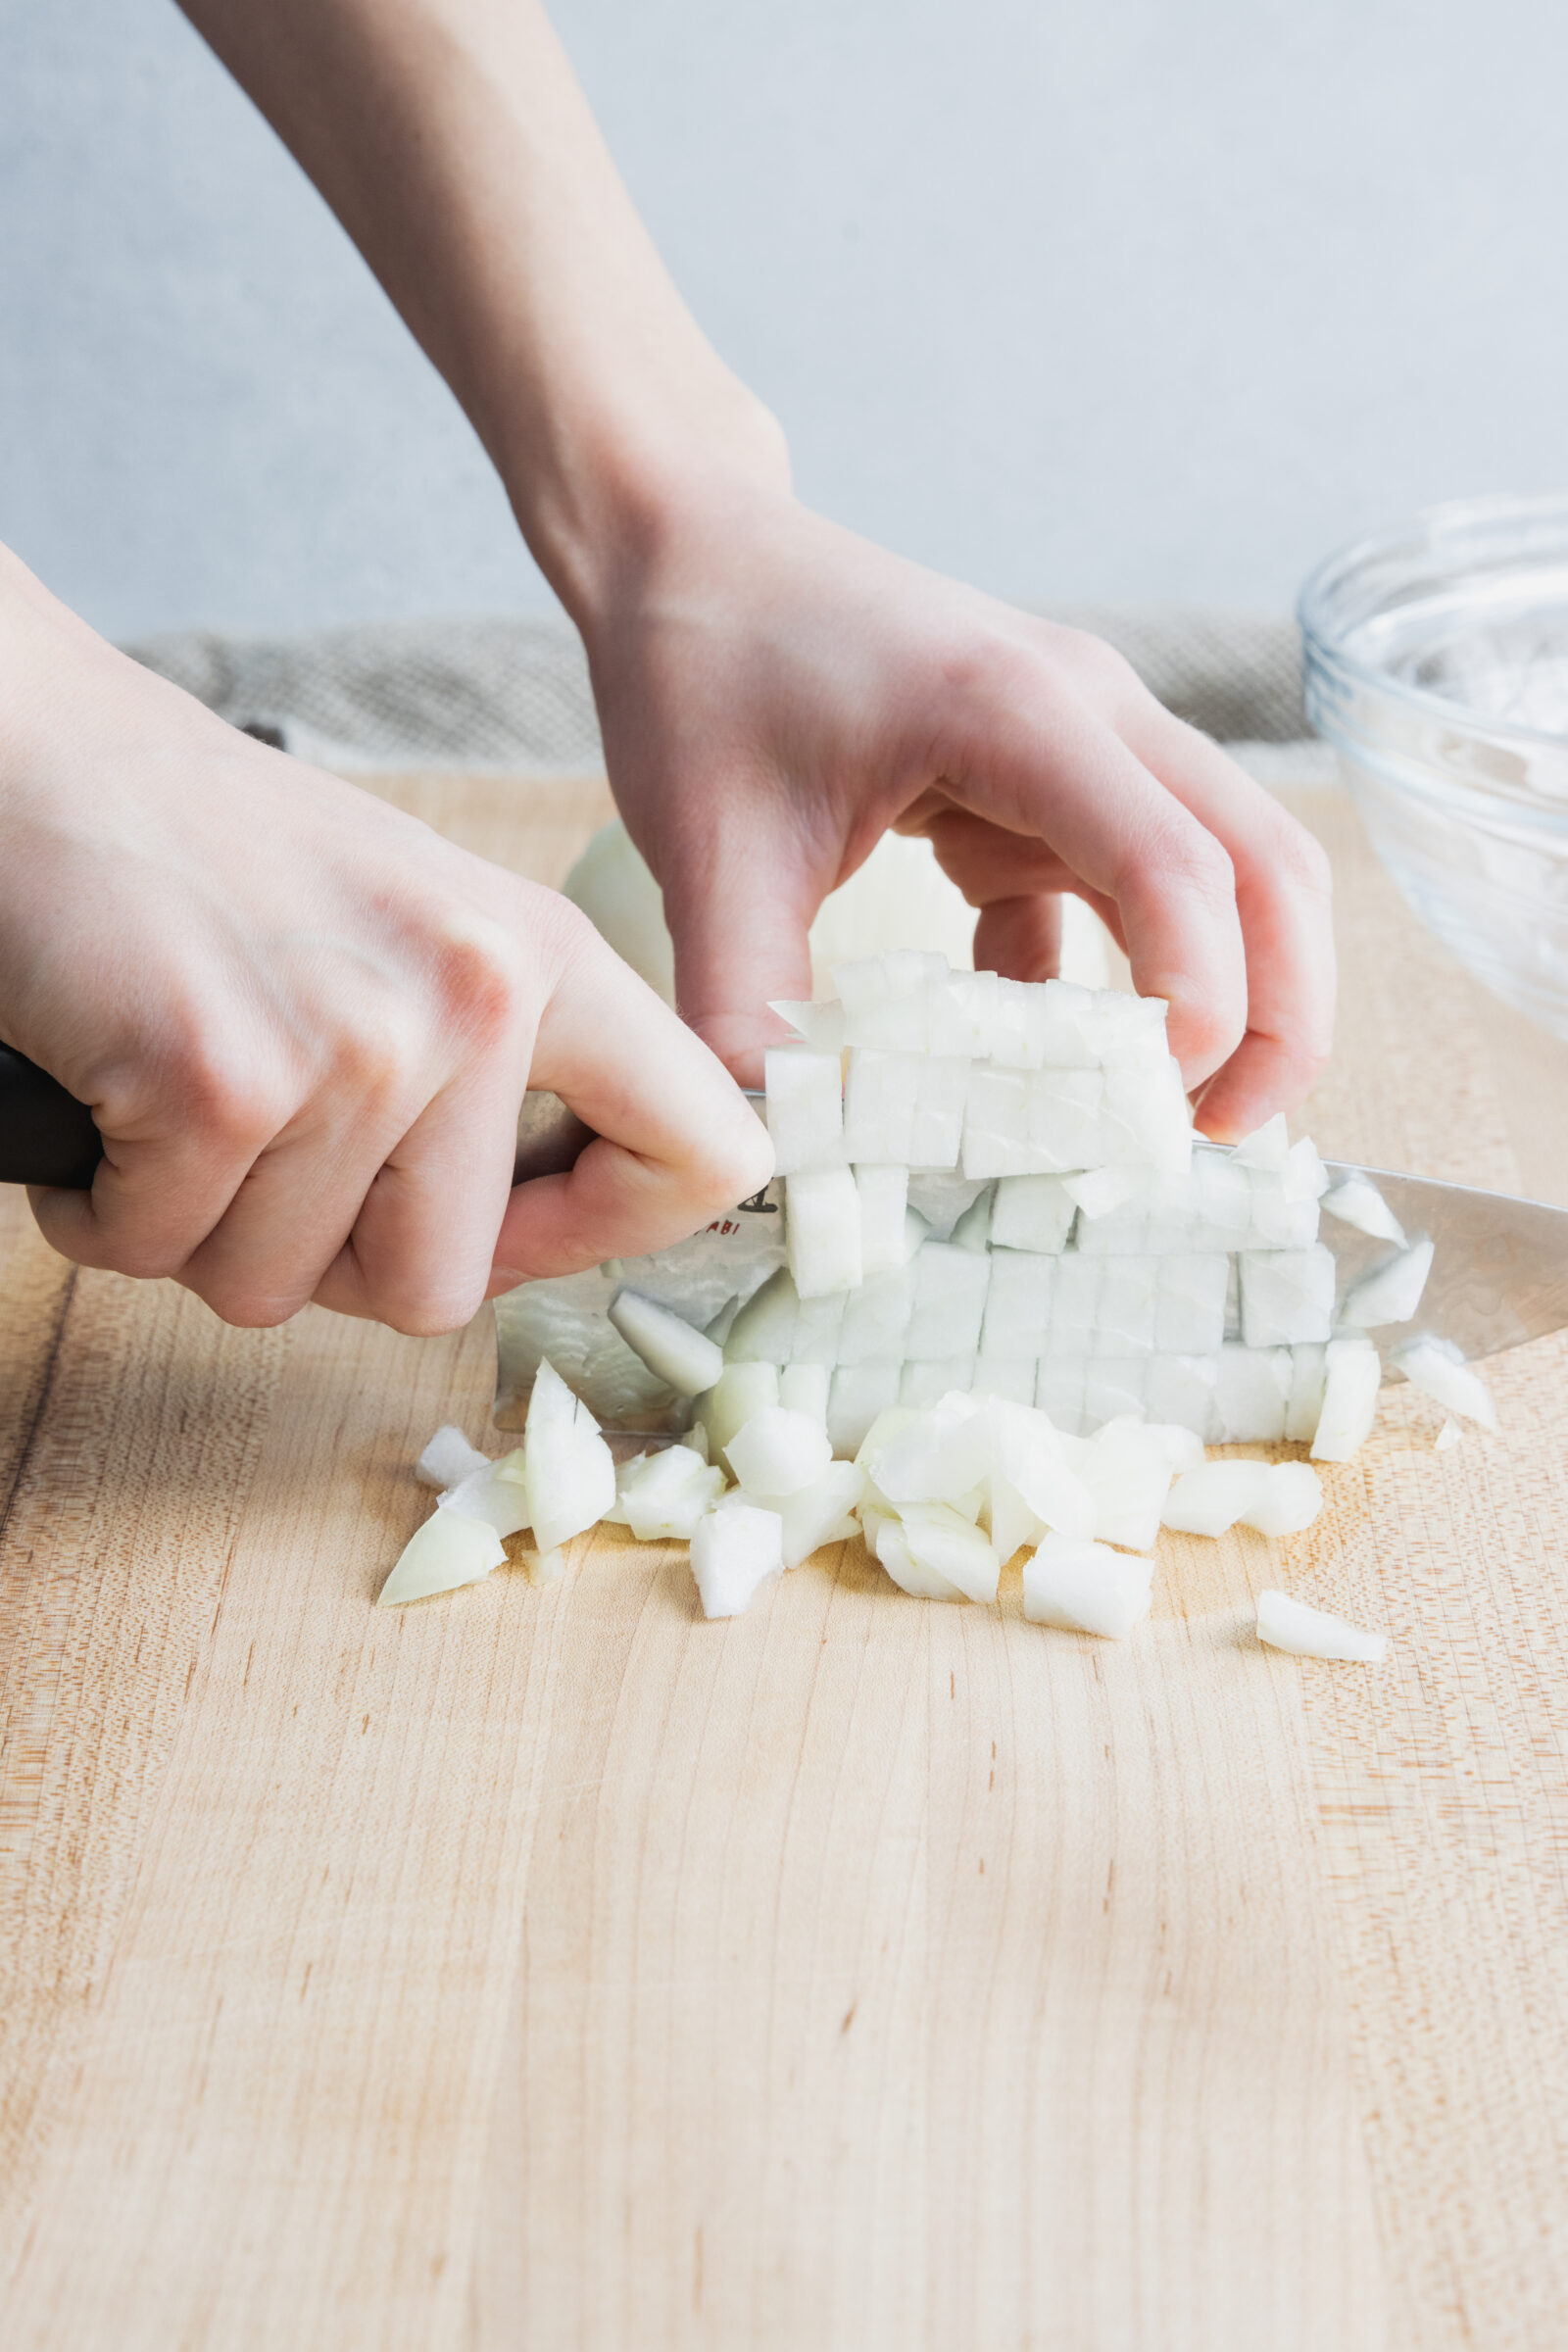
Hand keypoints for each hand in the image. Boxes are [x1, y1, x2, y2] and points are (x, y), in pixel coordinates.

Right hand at [0, 554, 770, 1331]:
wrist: (36, 749)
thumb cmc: (211, 855)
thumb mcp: (415, 928)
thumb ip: (500, 1071)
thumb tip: (536, 1241)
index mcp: (544, 958)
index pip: (707, 1153)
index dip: (608, 1231)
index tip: (518, 1231)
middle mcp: (474, 998)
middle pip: (440, 1288)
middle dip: (325, 1261)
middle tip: (261, 1161)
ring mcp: (355, 1042)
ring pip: (281, 1289)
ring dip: (199, 1232)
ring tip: (171, 1105)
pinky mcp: (219, 1077)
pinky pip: (157, 1253)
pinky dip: (104, 1211)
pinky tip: (105, 1107)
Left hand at [585, 486, 1334, 1139]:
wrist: (691, 553)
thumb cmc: (704, 667)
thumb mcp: (709, 849)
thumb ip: (744, 1003)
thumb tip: (772, 1148)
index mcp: (1015, 712)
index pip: (1173, 860)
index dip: (1199, 990)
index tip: (1165, 1103)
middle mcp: (1086, 715)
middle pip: (1262, 861)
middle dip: (1278, 1009)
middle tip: (1228, 1135)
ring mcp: (1080, 745)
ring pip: (1220, 875)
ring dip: (1222, 995)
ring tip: (1167, 1120)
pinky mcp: (1044, 783)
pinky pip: (1118, 892)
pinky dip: (1105, 981)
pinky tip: (1036, 1064)